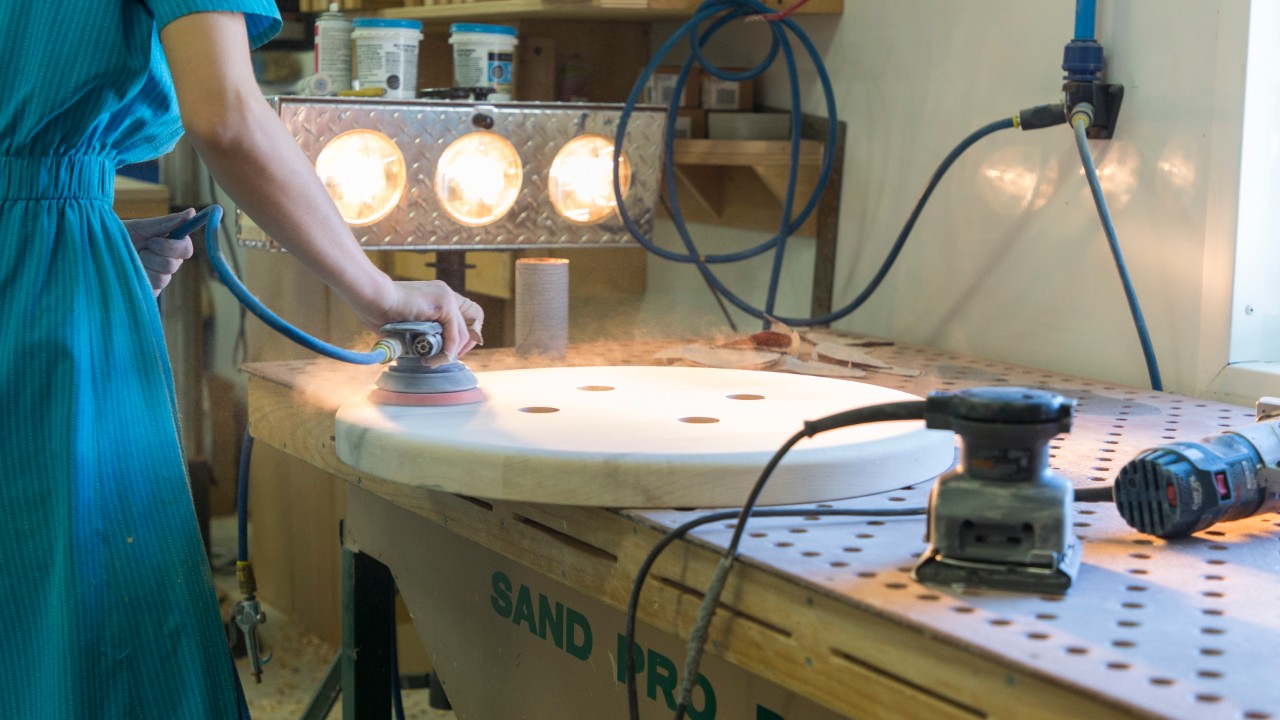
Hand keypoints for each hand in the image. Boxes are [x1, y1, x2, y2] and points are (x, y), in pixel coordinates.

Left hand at [123, 209, 196, 296]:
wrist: (95, 250)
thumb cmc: (116, 236)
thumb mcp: (141, 227)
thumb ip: (167, 222)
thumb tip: (192, 212)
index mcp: (170, 245)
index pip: (186, 249)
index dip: (172, 247)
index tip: (152, 241)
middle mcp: (168, 262)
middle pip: (173, 265)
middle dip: (151, 255)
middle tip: (138, 249)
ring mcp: (160, 277)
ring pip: (163, 278)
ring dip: (143, 266)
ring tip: (131, 260)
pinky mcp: (150, 291)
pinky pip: (152, 288)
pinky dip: (138, 278)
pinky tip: (130, 272)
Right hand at [358, 280, 484, 359]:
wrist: (372, 298)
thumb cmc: (378, 311)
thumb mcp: (405, 326)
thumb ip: (418, 335)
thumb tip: (422, 355)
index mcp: (438, 297)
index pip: (465, 316)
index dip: (463, 337)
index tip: (448, 352)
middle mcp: (446, 294)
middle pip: (474, 320)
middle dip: (465, 345)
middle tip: (446, 358)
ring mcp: (447, 297)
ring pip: (464, 332)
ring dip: (451, 352)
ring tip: (433, 362)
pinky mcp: (444, 303)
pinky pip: (454, 334)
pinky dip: (447, 350)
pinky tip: (433, 359)